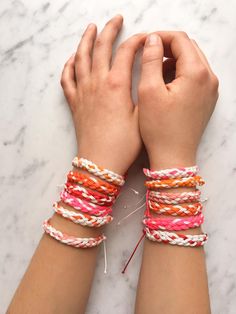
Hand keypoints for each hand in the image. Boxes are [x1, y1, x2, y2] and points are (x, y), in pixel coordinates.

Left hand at [60, 15, 144, 174]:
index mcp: (116, 85)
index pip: (126, 52)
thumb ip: (144, 91)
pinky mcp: (75, 103)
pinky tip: (73, 58)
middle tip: (116, 20)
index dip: (136, 41)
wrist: (101, 163)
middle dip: (109, 30)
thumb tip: (147, 73)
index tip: (145, 37)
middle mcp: (97, 83)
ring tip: (91, 28)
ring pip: (81, 58)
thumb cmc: (124, 143)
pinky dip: (69, 65)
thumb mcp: (143, 117)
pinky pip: (67, 78)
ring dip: (86, 40)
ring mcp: (83, 92)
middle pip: (101, 48)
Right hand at [138, 31, 218, 168]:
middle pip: (189, 48)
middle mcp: (209, 79)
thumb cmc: (160, 128)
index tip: (145, 42)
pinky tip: (166, 84)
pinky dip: (180, 73)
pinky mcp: (206, 100)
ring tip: (155, 72)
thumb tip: (152, 39)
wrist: (173, 157)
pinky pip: (195, 76)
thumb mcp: (148, 91)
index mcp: (196, 73)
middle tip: (148, 55)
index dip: (160, 37)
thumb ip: (150, 60)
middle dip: (168, 47)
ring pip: (192, 62)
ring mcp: (210, 90)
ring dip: (174, 60)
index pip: (180, 40)